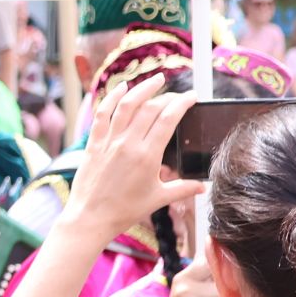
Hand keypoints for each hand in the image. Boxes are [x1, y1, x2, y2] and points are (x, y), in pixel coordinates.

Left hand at [63, 77, 202, 238]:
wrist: (91, 216)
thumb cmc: (125, 210)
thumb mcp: (159, 199)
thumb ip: (183, 189)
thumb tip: (203, 187)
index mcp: (147, 156)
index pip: (168, 119)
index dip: (182, 103)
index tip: (192, 96)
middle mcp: (128, 144)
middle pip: (150, 109)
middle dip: (167, 97)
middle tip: (178, 94)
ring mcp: (109, 141)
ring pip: (126, 105)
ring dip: (142, 89)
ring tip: (156, 80)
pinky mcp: (94, 143)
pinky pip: (102, 114)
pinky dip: (111, 98)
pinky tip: (122, 88)